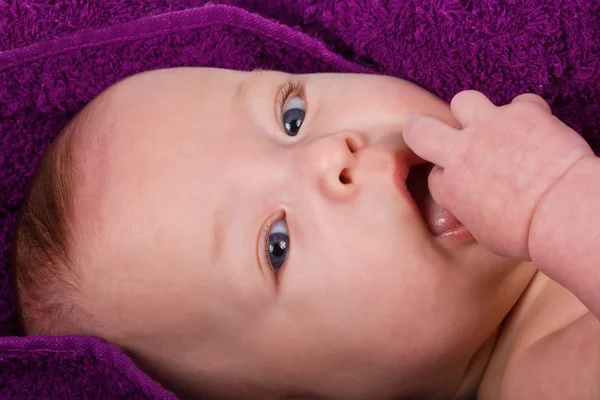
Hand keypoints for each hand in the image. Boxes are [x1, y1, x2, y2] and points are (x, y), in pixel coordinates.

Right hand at [403, 91, 593, 258]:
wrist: (561, 212)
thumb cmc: (525, 234)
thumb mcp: (485, 235)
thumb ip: (470, 215)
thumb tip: (468, 215)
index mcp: (449, 187)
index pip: (434, 175)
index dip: (448, 177)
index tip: (464, 185)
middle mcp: (461, 153)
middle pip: (419, 129)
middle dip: (423, 131)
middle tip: (440, 138)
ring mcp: (489, 127)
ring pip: (463, 101)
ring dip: (473, 113)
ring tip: (491, 127)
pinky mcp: (522, 112)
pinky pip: (520, 102)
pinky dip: (527, 115)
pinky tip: (535, 129)